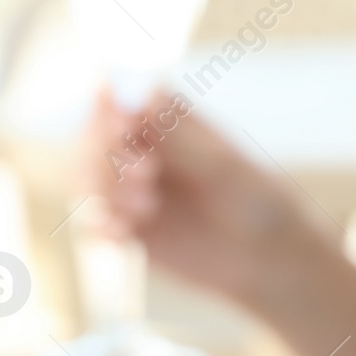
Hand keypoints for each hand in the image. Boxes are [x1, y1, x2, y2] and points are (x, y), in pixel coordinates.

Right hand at [77, 88, 355, 355]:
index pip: (117, 101)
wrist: (267, 259)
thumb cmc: (256, 200)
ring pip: (87, 180)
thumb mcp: (223, 164)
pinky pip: (96, 224)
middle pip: (94, 140)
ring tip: (146, 207)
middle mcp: (142, 150)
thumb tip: (139, 97)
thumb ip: (178, 134)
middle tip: (146, 174)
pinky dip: (100, 226)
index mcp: (166, 120)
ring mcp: (131, 190)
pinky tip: (121, 234)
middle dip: (107, 155)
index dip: (108, 110)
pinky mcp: (128, 230)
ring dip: (104, 190)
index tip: (122, 126)